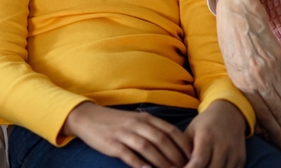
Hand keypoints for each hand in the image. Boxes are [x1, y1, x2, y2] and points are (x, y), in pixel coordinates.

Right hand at [62, 102, 191, 167]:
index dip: (183, 145)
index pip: (170, 131)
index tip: (193, 157)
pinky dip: (140, 164)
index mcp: (145, 118)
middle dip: (175, 156)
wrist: (87, 117)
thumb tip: (173, 144)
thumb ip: (152, 129)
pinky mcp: (112, 143)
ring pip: (147, 148)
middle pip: (161, 140)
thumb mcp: (136, 120)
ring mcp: (124, 133)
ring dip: (161, 162)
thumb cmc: (115, 122)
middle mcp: (136, 124)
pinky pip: (129, 154)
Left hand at [183, 100, 245, 167]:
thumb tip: (175, 165)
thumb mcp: (192, 130)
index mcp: (207, 137)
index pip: (199, 161)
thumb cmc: (205, 123)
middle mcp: (222, 146)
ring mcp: (234, 154)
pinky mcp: (241, 159)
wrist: (229, 114)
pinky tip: (211, 167)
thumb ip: (184, 147)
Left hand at [216, 0, 280, 150]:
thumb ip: (242, 83)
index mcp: (242, 79)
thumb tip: (253, 103)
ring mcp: (272, 69)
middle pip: (277, 111)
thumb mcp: (229, 63)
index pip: (261, 112)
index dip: (273, 129)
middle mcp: (259, 78)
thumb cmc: (229, 36)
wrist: (238, 11)